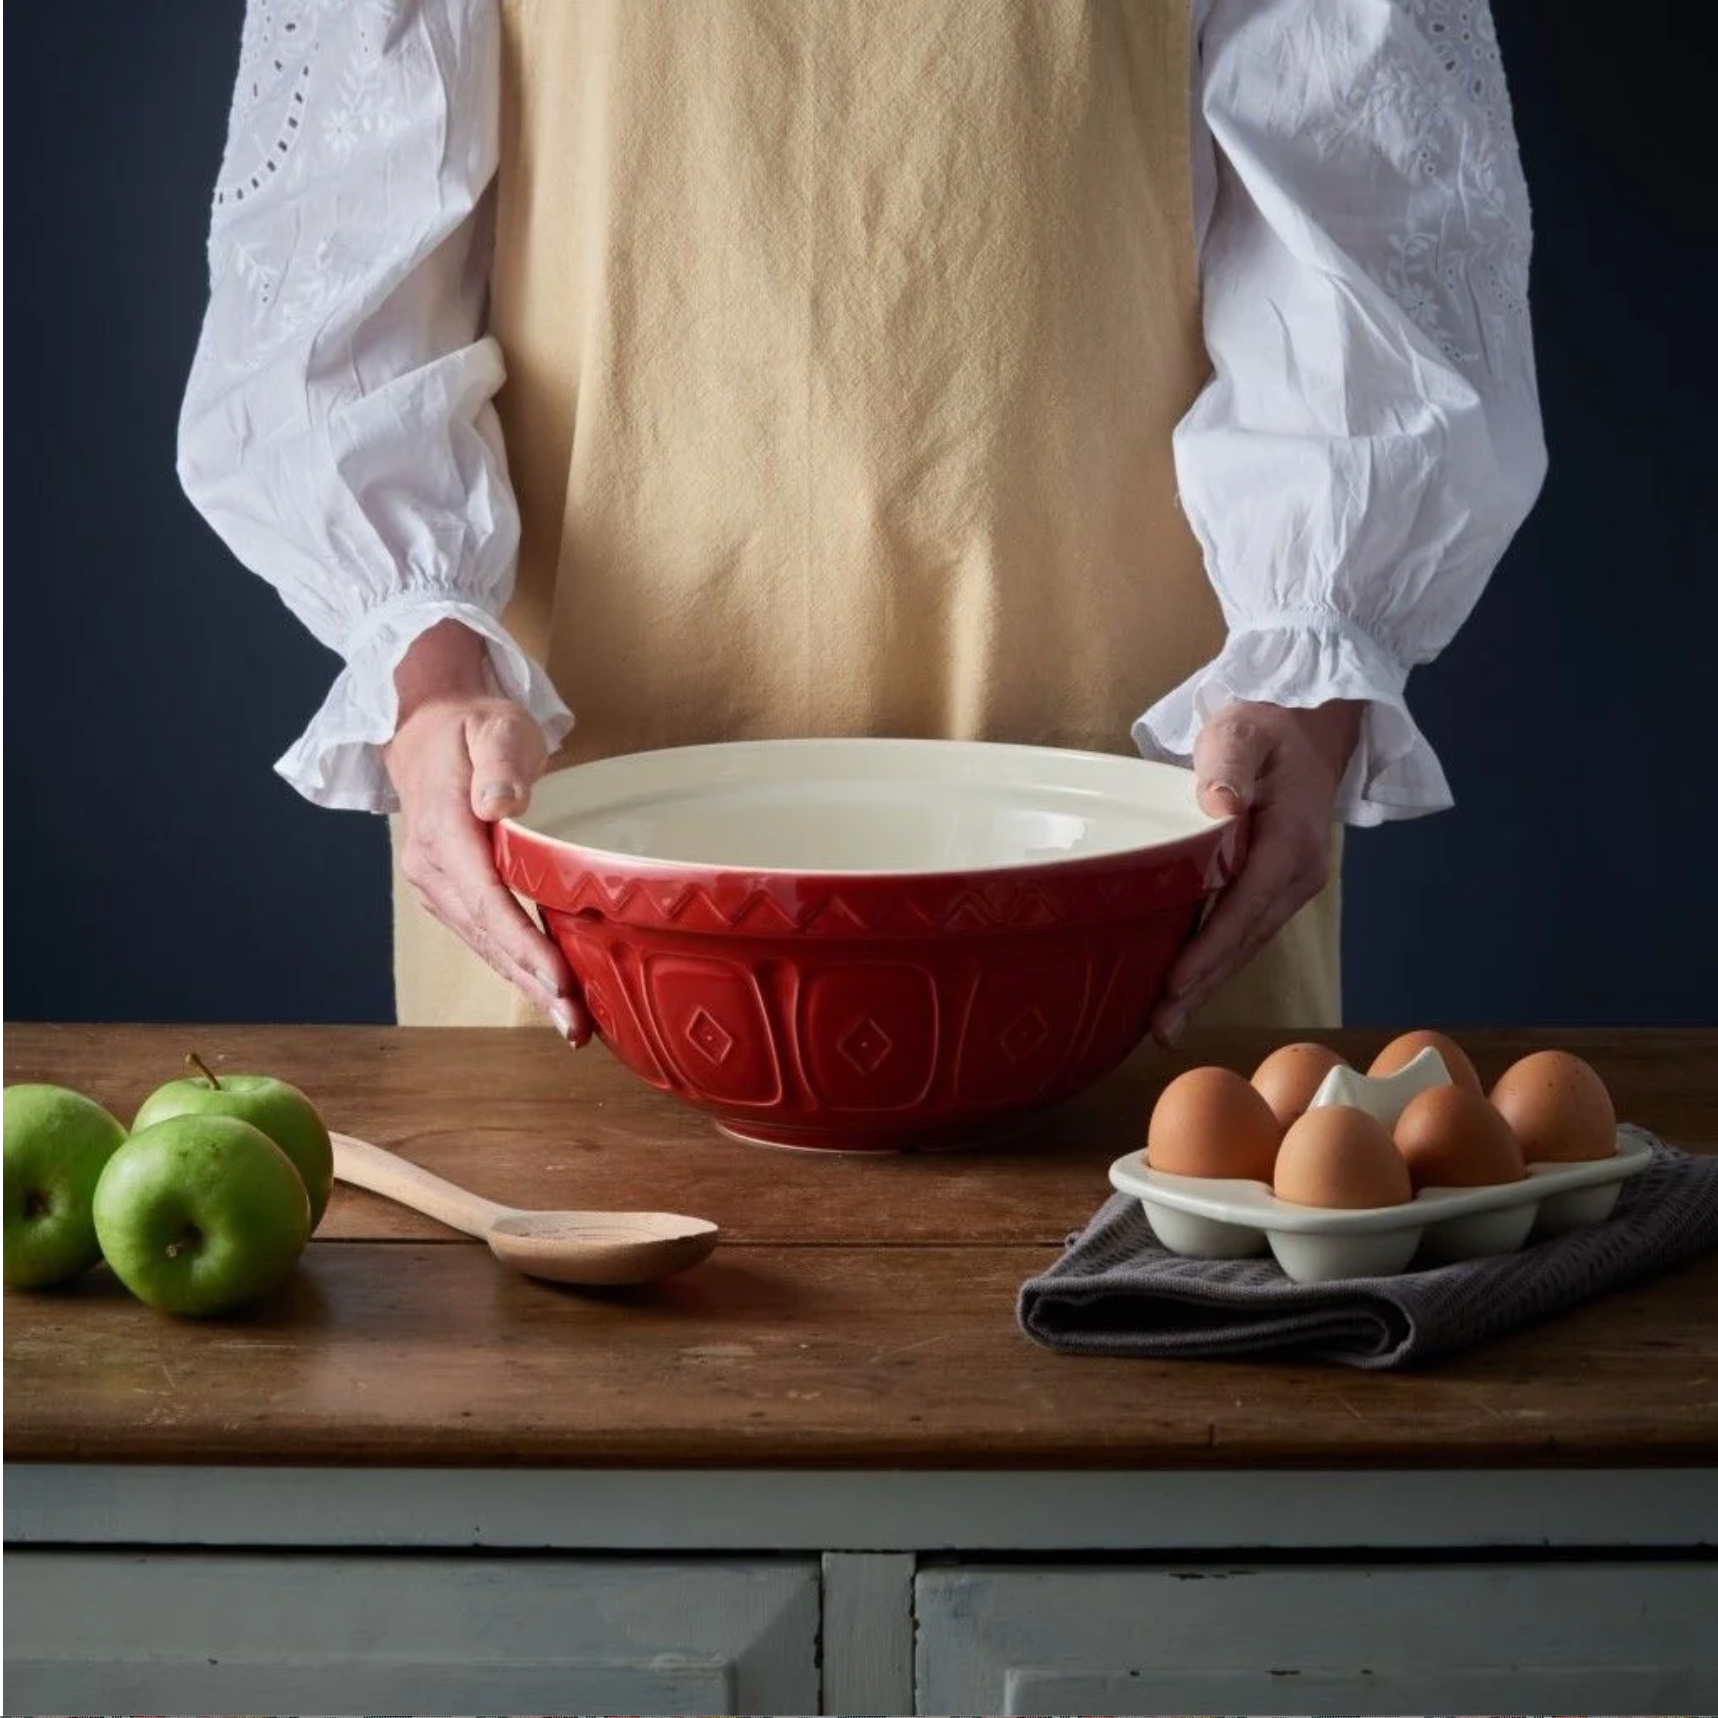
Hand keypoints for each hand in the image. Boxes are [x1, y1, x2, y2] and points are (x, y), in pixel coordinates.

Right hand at [383, 620, 589, 1044]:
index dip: (523, 944)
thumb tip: (499, 805)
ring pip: (485, 945)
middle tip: (577, 1026)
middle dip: (533, 983)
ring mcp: (437, 885)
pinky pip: (484, 936)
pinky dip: (516, 967)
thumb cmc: (472, 725)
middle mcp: (432, 868)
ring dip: (527, 986)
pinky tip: (547, 992)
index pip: (486, 899)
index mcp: (443, 830)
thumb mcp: (494, 726)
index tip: (559, 979)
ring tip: (571, 1025)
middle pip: (487, 936)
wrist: (426, 729)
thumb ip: (501, 762)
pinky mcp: (450, 893)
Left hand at [1150, 699, 1361, 1044]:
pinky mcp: (1276, 890)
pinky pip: (1244, 934)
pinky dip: (1216, 964)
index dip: (1211, 947)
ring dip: (1207, 985)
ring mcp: (1291, 886)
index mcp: (1291, 840)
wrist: (1305, 729)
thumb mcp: (1242, 731)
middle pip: (1246, 940)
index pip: (1247, 904)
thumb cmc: (1265, 727)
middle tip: (1159, 1027)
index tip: (1176, 983)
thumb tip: (1218, 807)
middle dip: (1203, 985)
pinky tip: (1186, 990)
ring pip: (1246, 945)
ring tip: (1165, 1025)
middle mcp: (1299, 873)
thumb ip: (1228, 765)